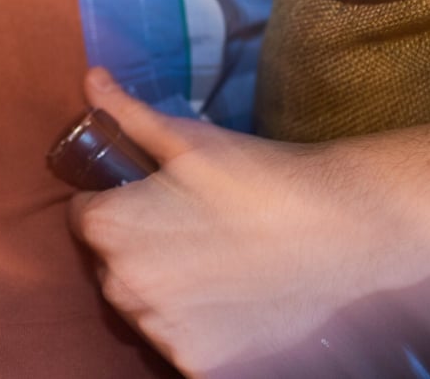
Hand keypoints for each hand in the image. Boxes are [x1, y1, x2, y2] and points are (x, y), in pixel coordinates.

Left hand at [67, 69, 418, 375]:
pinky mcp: (196, 364)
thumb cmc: (260, 178)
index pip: (85, 217)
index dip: (118, 203)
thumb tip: (90, 79)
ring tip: (219, 264)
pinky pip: (179, 342)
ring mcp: (159, 332)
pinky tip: (234, 299)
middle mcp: (122, 287)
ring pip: (144, 306)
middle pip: (112, 266)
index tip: (155, 199)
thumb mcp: (189, 140)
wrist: (343, 232)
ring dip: (167, 289)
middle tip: (194, 229)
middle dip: (140, 247)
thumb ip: (126, 115)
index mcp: (109, 229)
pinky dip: (199, 327)